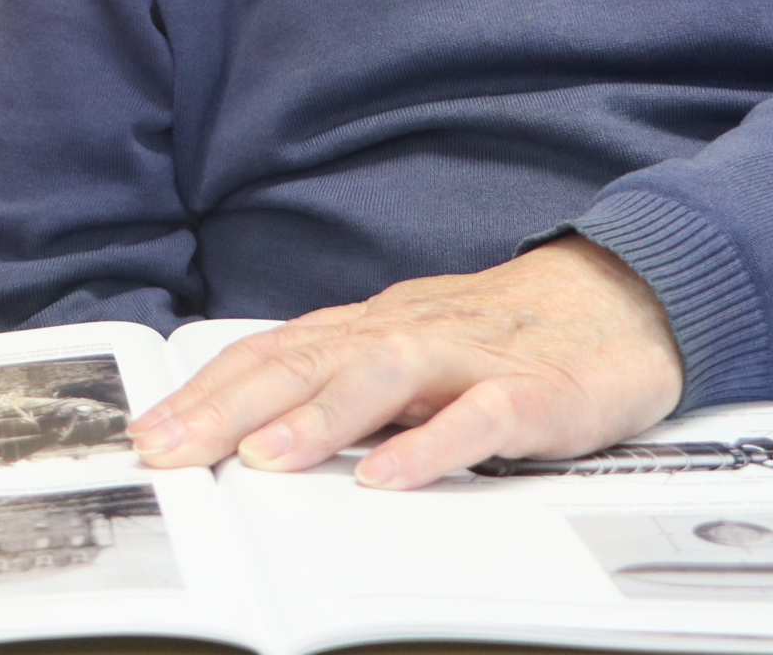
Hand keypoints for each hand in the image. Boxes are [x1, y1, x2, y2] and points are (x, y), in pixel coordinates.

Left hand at [127, 237, 683, 487]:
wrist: (625, 298)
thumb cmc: (504, 337)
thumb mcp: (411, 354)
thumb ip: (344, 386)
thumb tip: (251, 428)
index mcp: (372, 328)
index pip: (273, 353)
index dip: (207, 391)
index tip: (148, 431)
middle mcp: (408, 333)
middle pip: (306, 361)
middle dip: (228, 407)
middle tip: (168, 448)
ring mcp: (471, 359)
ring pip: (383, 377)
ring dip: (317, 418)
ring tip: (261, 458)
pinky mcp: (534, 393)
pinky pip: (479, 417)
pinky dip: (431, 445)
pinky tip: (388, 476)